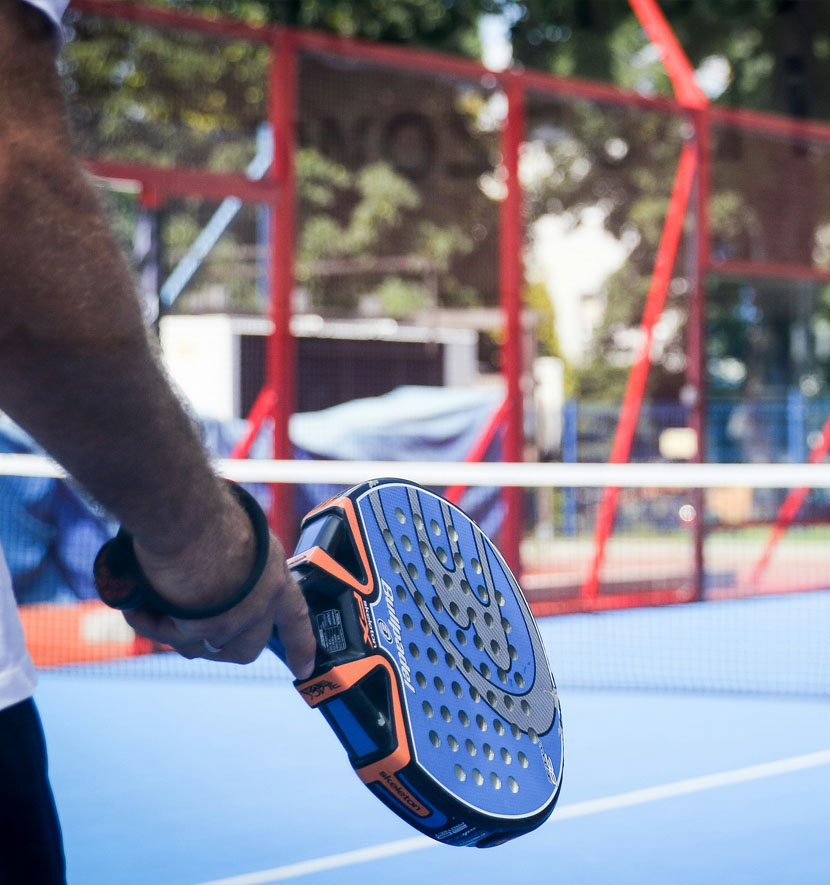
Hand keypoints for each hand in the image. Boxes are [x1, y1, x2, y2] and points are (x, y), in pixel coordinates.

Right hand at [121, 503, 316, 677]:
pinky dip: (152, 623)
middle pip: (246, 647)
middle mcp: (260, 604)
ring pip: (204, 646)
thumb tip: (218, 572)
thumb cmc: (210, 512)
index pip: (296, 617)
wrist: (189, 516)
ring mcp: (234, 621)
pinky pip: (173, 637)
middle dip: (220, 644)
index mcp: (274, 576)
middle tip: (190, 626)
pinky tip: (138, 606)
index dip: (301, 645)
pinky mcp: (203, 630)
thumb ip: (236, 561)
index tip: (304, 668)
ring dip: (176, 631)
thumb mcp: (239, 534)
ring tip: (153, 601)